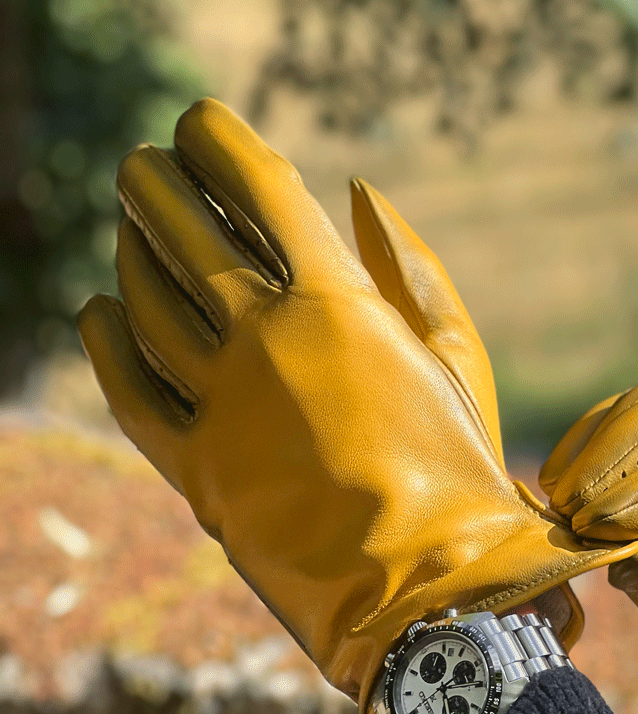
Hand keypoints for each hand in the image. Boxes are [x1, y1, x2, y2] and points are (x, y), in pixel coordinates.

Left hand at [77, 99, 637, 713]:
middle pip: (184, 233)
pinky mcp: (196, 468)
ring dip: (130, 250)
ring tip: (128, 226)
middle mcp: (265, 337)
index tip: (197, 119)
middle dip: (155, 184)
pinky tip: (100, 312)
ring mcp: (221, 403)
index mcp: (337, 299)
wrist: (430, 595)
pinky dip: (107, 343)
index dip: (218, 140)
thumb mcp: (457, 355)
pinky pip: (129, 391)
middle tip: (142, 162)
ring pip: (146, 303)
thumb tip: (359, 190)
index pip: (258, 186)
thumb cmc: (460, 468)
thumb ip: (411, 266)